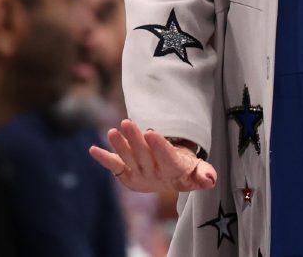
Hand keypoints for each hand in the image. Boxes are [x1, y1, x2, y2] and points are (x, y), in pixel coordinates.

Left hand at [88, 118, 217, 193]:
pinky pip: (114, 166)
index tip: (151, 132)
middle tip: (127, 123)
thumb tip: (211, 179)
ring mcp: (138, 175)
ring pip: (128, 159)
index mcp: (173, 172)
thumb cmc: (186, 168)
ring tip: (112, 131)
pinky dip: (103, 159)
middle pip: (144, 156)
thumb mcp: (198, 170)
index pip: (166, 159)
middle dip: (134, 140)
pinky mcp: (126, 174)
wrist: (169, 180)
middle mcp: (153, 175)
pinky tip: (92, 149)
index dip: (159, 147)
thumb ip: (204, 174)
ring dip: (119, 146)